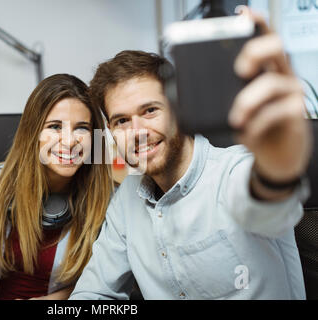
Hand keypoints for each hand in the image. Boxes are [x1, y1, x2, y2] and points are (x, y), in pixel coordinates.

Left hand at [228, 6, 311, 183]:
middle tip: (239, 70)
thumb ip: (214, 96)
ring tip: (236, 118)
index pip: (262, 37)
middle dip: (255, 52)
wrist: (274, 154)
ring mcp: (290, 92)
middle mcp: (279, 73)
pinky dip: (257, 123)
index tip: (241, 14)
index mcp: (262, 68)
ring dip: (247, 102)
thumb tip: (176, 94)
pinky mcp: (295, 112)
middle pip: (275, 46)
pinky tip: (247, 132)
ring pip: (272, 84)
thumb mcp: (230, 109)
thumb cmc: (252, 125)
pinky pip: (276, 112)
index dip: (254, 22)